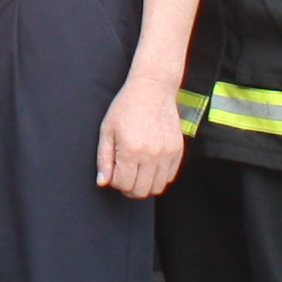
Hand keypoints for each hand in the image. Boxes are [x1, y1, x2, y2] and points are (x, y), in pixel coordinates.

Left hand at [98, 76, 187, 197]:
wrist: (153, 89)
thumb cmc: (126, 106)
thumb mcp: (107, 130)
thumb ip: (104, 158)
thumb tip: (103, 181)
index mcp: (130, 150)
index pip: (122, 184)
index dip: (115, 182)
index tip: (113, 173)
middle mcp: (151, 155)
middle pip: (140, 191)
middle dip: (128, 188)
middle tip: (124, 176)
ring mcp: (167, 154)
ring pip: (156, 188)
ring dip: (145, 185)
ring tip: (137, 172)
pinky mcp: (177, 151)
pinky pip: (169, 177)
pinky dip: (159, 177)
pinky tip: (150, 166)